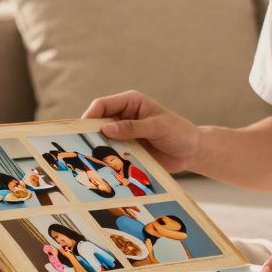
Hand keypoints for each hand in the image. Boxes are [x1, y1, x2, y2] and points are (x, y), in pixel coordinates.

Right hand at [82, 91, 201, 172]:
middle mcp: (123, 116)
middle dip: (89, 133)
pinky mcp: (126, 149)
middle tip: (80, 147)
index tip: (81, 130)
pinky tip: (102, 168)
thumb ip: (133, 127)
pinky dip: (106, 160)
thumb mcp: (158, 127)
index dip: (90, 116)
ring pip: (102, 140)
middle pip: (98, 122)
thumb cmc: (179, 132)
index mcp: (130, 102)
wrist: (192, 152)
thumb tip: (106, 129)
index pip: (103, 105)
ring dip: (97, 149)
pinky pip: (111, 154)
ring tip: (89, 160)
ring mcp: (124, 134)